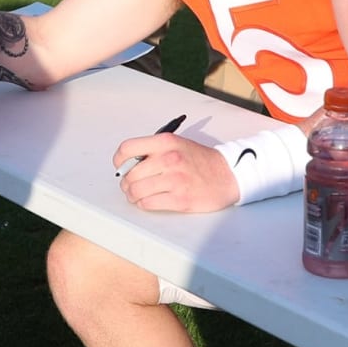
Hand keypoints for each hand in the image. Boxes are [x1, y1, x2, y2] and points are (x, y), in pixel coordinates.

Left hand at [115, 134, 239, 212]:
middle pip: (130, 174)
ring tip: (136, 195)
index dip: (119, 161)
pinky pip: (148, 203)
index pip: (127, 149)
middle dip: (126, 182)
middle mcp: (169, 159)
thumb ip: (152, 150)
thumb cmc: (199, 160)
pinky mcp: (180, 199)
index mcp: (166, 142)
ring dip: (132, 195)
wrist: (228, 174)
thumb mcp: (176, 145)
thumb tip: (127, 164)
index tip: (121, 167)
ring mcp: (175, 180)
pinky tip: (148, 201)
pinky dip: (143, 204)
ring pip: (136, 191)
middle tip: (130, 185)